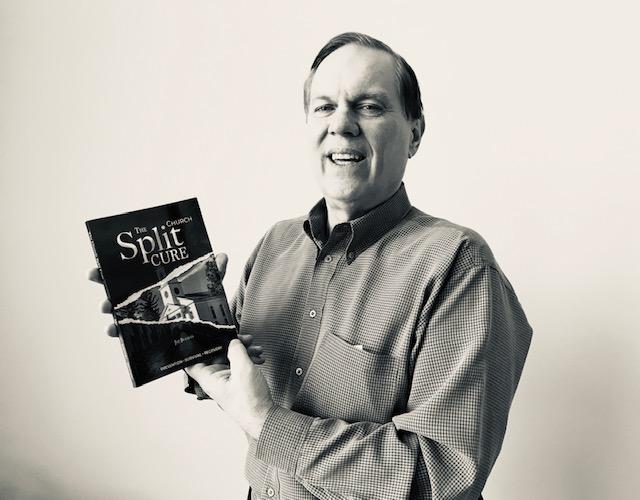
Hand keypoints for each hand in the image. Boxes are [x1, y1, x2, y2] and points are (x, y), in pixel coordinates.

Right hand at [87, 254, 263, 362]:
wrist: (209, 334)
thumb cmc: (204, 306)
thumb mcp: (209, 288)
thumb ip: (214, 274)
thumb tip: (221, 256)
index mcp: (157, 283)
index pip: (131, 273)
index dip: (113, 267)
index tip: (97, 264)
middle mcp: (146, 298)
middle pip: (120, 289)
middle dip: (105, 282)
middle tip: (95, 277)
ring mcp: (145, 316)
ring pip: (120, 311)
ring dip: (110, 308)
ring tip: (106, 308)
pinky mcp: (148, 334)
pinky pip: (129, 333)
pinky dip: (119, 332)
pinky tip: (113, 332)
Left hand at [185, 339, 273, 439]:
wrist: (265, 417)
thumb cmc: (250, 404)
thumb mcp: (243, 370)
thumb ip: (236, 351)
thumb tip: (233, 342)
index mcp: (209, 379)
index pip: (192, 361)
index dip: (196, 348)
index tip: (203, 336)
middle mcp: (215, 380)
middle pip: (216, 355)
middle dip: (230, 344)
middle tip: (242, 339)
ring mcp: (226, 382)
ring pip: (230, 359)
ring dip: (242, 351)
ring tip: (255, 349)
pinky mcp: (237, 383)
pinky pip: (238, 366)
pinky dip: (247, 359)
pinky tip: (257, 358)